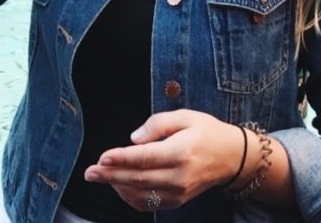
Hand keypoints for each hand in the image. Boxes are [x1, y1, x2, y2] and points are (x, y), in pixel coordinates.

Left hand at [83, 110, 246, 210]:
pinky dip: (130, 197)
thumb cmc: (206, 131)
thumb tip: (134, 139)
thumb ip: (157, 124)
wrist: (231, 157)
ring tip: (100, 176)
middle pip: (138, 179)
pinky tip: (119, 185)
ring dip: (117, 187)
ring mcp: (179, 192)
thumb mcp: (185, 116)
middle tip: (89, 172)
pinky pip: (149, 204)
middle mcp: (179, 176)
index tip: (102, 157)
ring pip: (141, 195)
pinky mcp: (177, 201)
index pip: (145, 158)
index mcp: (181, 152)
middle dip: (110, 176)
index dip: (121, 158)